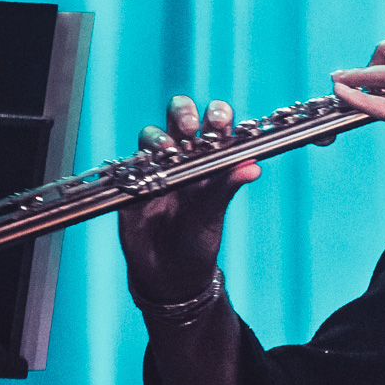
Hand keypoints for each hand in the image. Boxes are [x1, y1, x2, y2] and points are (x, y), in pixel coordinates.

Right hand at [117, 96, 259, 304]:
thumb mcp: (213, 213)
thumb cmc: (198, 239)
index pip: (216, 124)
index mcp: (211, 158)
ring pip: (153, 134)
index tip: (218, 121)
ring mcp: (156, 167)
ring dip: (159, 137)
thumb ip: (227, 187)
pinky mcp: (132, 181)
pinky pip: (130, 162)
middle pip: (181, 116)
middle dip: (184, 112)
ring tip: (168, 152)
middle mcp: (184, 156)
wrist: (168, 272)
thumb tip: (254, 167)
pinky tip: (144, 172)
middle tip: (190, 128)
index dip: (217, 114)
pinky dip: (137, 161)